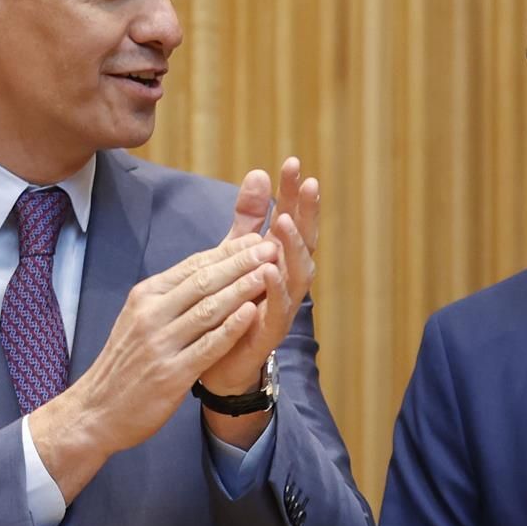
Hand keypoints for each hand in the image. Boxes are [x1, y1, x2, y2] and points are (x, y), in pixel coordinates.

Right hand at [28, 233, 279, 499]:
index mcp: (145, 297)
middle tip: (271, 246)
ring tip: (269, 272)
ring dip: (242, 288)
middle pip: (204, 281)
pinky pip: (207, 346)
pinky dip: (231, 329)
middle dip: (241, 262)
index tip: (255, 238)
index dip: (228, 251)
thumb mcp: (138, 319)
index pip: (193, 266)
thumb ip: (170, 297)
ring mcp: (160, 344)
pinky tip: (252, 313)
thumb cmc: (125, 364)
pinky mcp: (171, 374)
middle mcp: (151, 315)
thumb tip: (207, 270)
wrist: (96, 410)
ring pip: (208, 309)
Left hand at [198, 158, 319, 445]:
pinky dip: (276, 288)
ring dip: (293, 246)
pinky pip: (279, 308)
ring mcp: (283, 306)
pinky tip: (269, 268)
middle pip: (305, 240)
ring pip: (297, 273)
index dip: (294, 193)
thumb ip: (248, 217)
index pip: (292, 218)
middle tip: (307, 182)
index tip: (292, 162)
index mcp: (281, 259)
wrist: (219, 362)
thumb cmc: (233, 304)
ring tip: (283, 221)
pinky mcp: (271, 331)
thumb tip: (259, 172)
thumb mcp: (236, 254)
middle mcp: (289, 280)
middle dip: (306, 211)